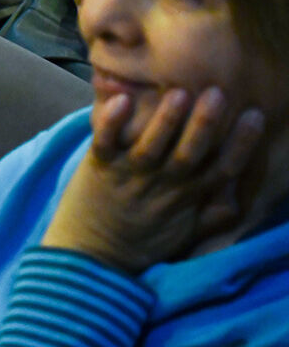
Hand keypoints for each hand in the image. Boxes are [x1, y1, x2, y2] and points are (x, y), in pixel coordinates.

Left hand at [41, 87, 266, 272]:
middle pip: (188, 155)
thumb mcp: (184, 232)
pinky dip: (110, 122)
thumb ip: (211, 215)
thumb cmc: (144, 239)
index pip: (220, 170)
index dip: (240, 144)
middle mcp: (161, 186)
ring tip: (179, 93)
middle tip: (218, 93)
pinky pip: (103, 143)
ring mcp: (128, 177)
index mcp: (186, 198)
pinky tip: (120, 100)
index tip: (254, 115)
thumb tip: (240, 201)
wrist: (94, 254)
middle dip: (204, 125)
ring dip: (164, 121)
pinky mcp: (98, 168)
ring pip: (150, 147)